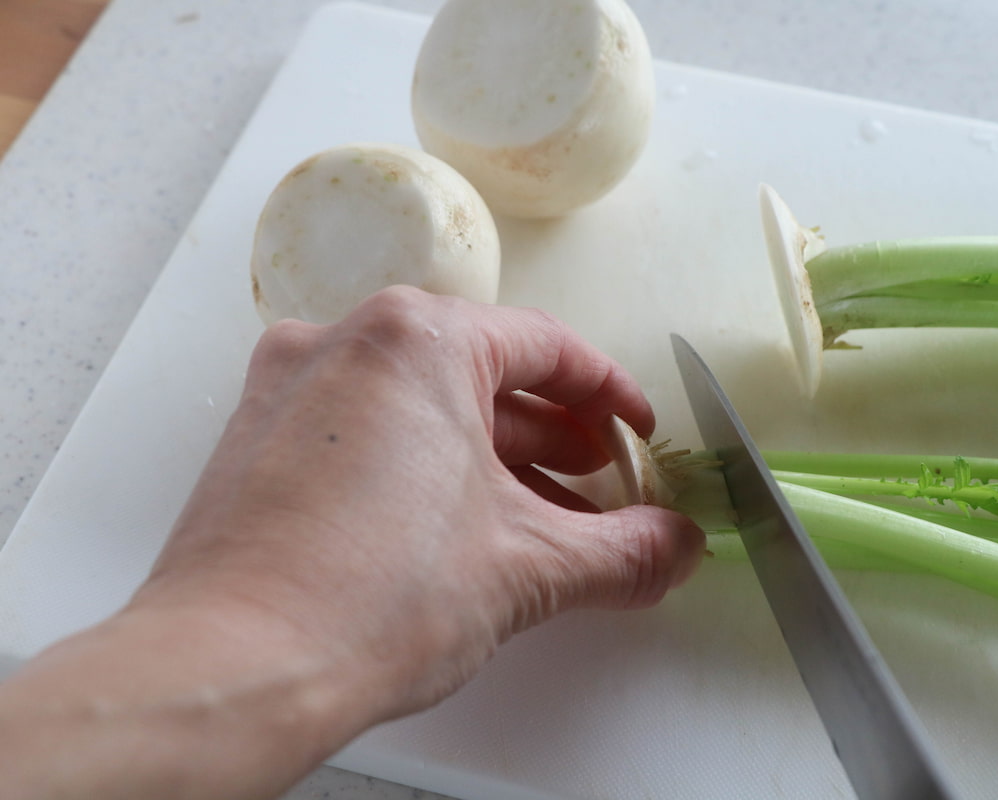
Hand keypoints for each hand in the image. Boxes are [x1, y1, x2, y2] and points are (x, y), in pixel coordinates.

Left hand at [138, 285, 705, 716]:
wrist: (232, 671)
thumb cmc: (364, 600)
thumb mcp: (528, 569)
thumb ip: (623, 551)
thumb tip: (672, 548)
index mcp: (415, 339)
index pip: (546, 347)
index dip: (610, 397)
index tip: (638, 434)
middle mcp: (344, 343)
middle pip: (483, 373)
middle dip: (555, 437)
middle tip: (602, 487)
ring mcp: (291, 389)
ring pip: (424, 405)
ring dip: (495, 458)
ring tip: (544, 519)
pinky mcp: (261, 440)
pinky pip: (370, 433)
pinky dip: (428, 468)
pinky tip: (461, 528)